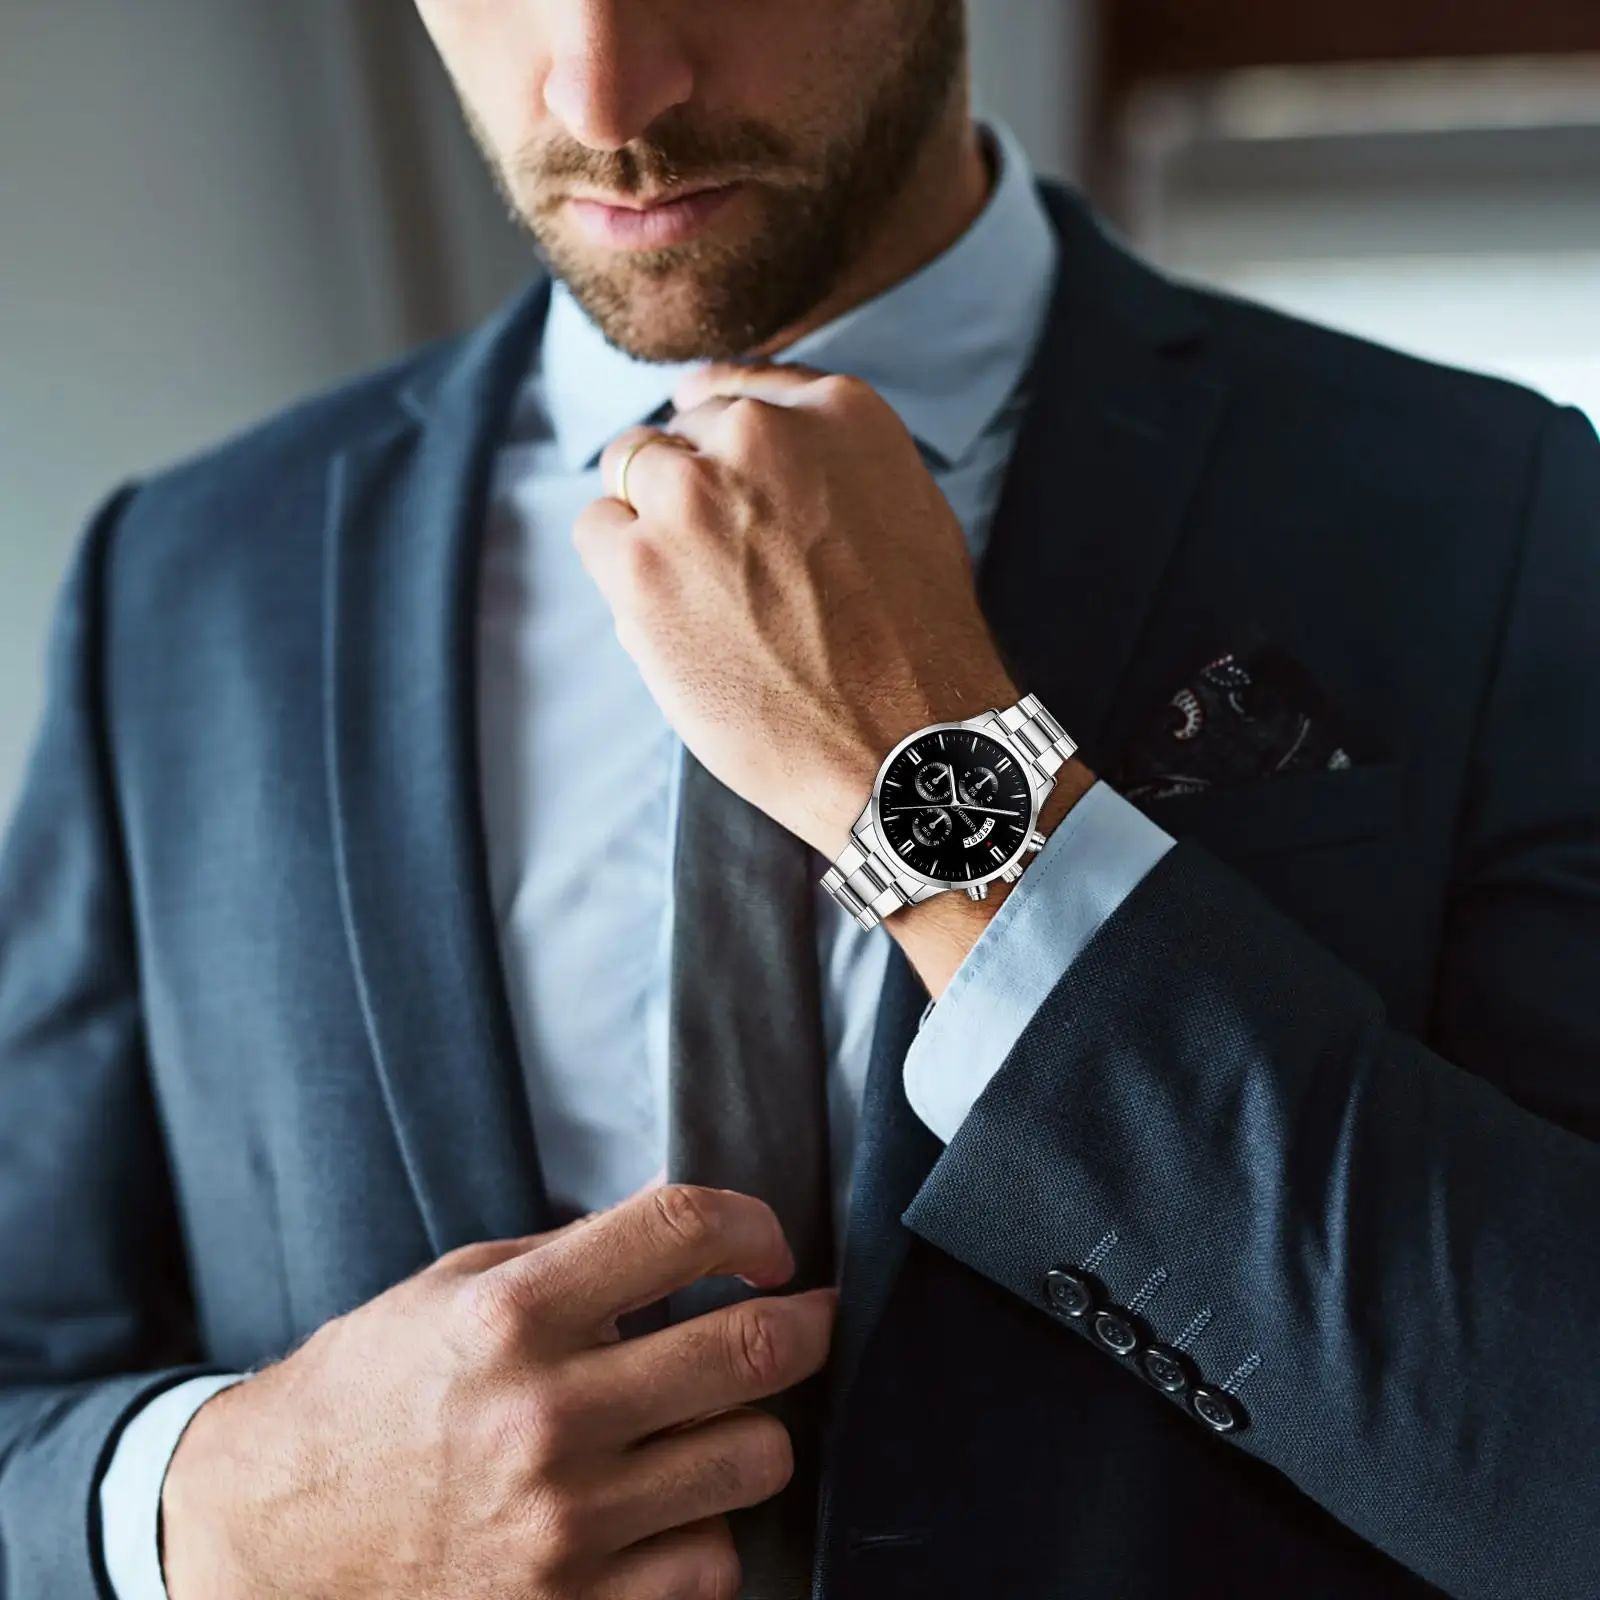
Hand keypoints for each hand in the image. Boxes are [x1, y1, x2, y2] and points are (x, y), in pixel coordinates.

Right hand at [161, 1187, 836, 1599]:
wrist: (267, 1539)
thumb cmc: (367, 1396)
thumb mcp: (453, 1289)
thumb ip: (574, 1258)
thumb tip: (688, 1233)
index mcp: (514, 1314)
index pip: (684, 1228)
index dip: (755, 1225)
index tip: (769, 1245)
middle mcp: (546, 1416)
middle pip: (752, 1348)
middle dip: (806, 1323)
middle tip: (806, 1319)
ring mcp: (563, 1525)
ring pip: (756, 1460)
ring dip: (755, 1433)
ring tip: (721, 1422)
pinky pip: (712, 1565)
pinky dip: (706, 1533)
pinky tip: (672, 1509)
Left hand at [575, 365, 1018, 856]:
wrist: (902, 747)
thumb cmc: (917, 648)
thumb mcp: (907, 511)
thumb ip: (829, 461)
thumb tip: (743, 434)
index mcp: (837, 412)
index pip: (737, 389)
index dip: (721, 444)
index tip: (723, 483)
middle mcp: (759, 435)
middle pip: (681, 433)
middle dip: (693, 489)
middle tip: (725, 566)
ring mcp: (693, 496)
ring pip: (629, 468)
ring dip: (650, 521)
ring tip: (700, 596)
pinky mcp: (639, 566)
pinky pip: (596, 531)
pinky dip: (619, 570)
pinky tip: (670, 619)